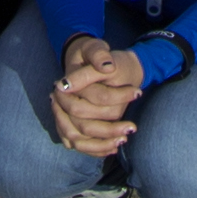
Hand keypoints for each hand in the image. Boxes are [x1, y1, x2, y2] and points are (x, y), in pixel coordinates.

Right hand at [49, 36, 144, 158]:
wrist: (84, 63)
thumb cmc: (91, 56)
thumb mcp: (94, 47)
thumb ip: (99, 54)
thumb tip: (108, 67)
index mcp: (65, 85)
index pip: (93, 97)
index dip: (117, 96)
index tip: (137, 93)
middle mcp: (59, 104)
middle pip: (83, 123)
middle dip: (109, 128)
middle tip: (132, 127)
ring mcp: (61, 118)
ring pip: (78, 139)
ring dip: (102, 143)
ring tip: (124, 139)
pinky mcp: (67, 128)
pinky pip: (79, 145)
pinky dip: (95, 149)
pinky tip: (113, 147)